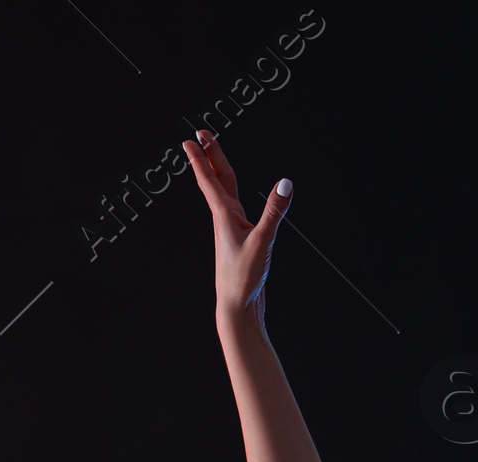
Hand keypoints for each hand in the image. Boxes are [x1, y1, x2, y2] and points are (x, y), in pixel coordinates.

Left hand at [182, 129, 291, 318]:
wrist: (237, 309)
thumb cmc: (243, 280)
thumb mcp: (263, 242)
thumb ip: (274, 212)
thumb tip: (285, 183)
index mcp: (225, 217)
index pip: (211, 179)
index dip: (202, 157)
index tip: (192, 138)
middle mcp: (225, 221)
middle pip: (217, 180)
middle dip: (209, 156)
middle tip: (199, 136)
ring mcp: (231, 231)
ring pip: (224, 194)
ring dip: (218, 173)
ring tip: (214, 159)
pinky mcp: (240, 242)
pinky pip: (235, 210)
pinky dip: (233, 196)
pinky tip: (236, 199)